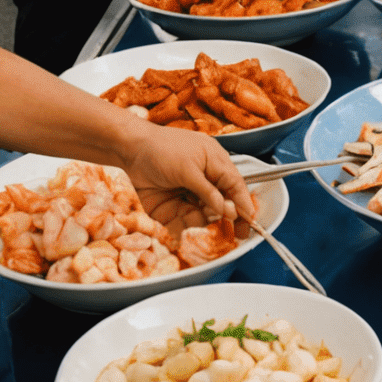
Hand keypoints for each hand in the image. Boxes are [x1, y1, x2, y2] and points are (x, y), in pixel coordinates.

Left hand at [120, 123, 257, 232]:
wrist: (130, 152)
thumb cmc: (162, 149)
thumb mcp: (188, 168)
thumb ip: (208, 191)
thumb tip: (226, 209)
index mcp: (215, 164)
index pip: (236, 186)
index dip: (244, 203)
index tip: (250, 221)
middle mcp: (205, 181)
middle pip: (224, 204)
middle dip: (227, 216)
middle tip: (234, 231)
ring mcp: (189, 195)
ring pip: (205, 215)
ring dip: (202, 218)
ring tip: (193, 213)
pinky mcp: (174, 208)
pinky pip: (185, 222)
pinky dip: (184, 224)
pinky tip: (177, 217)